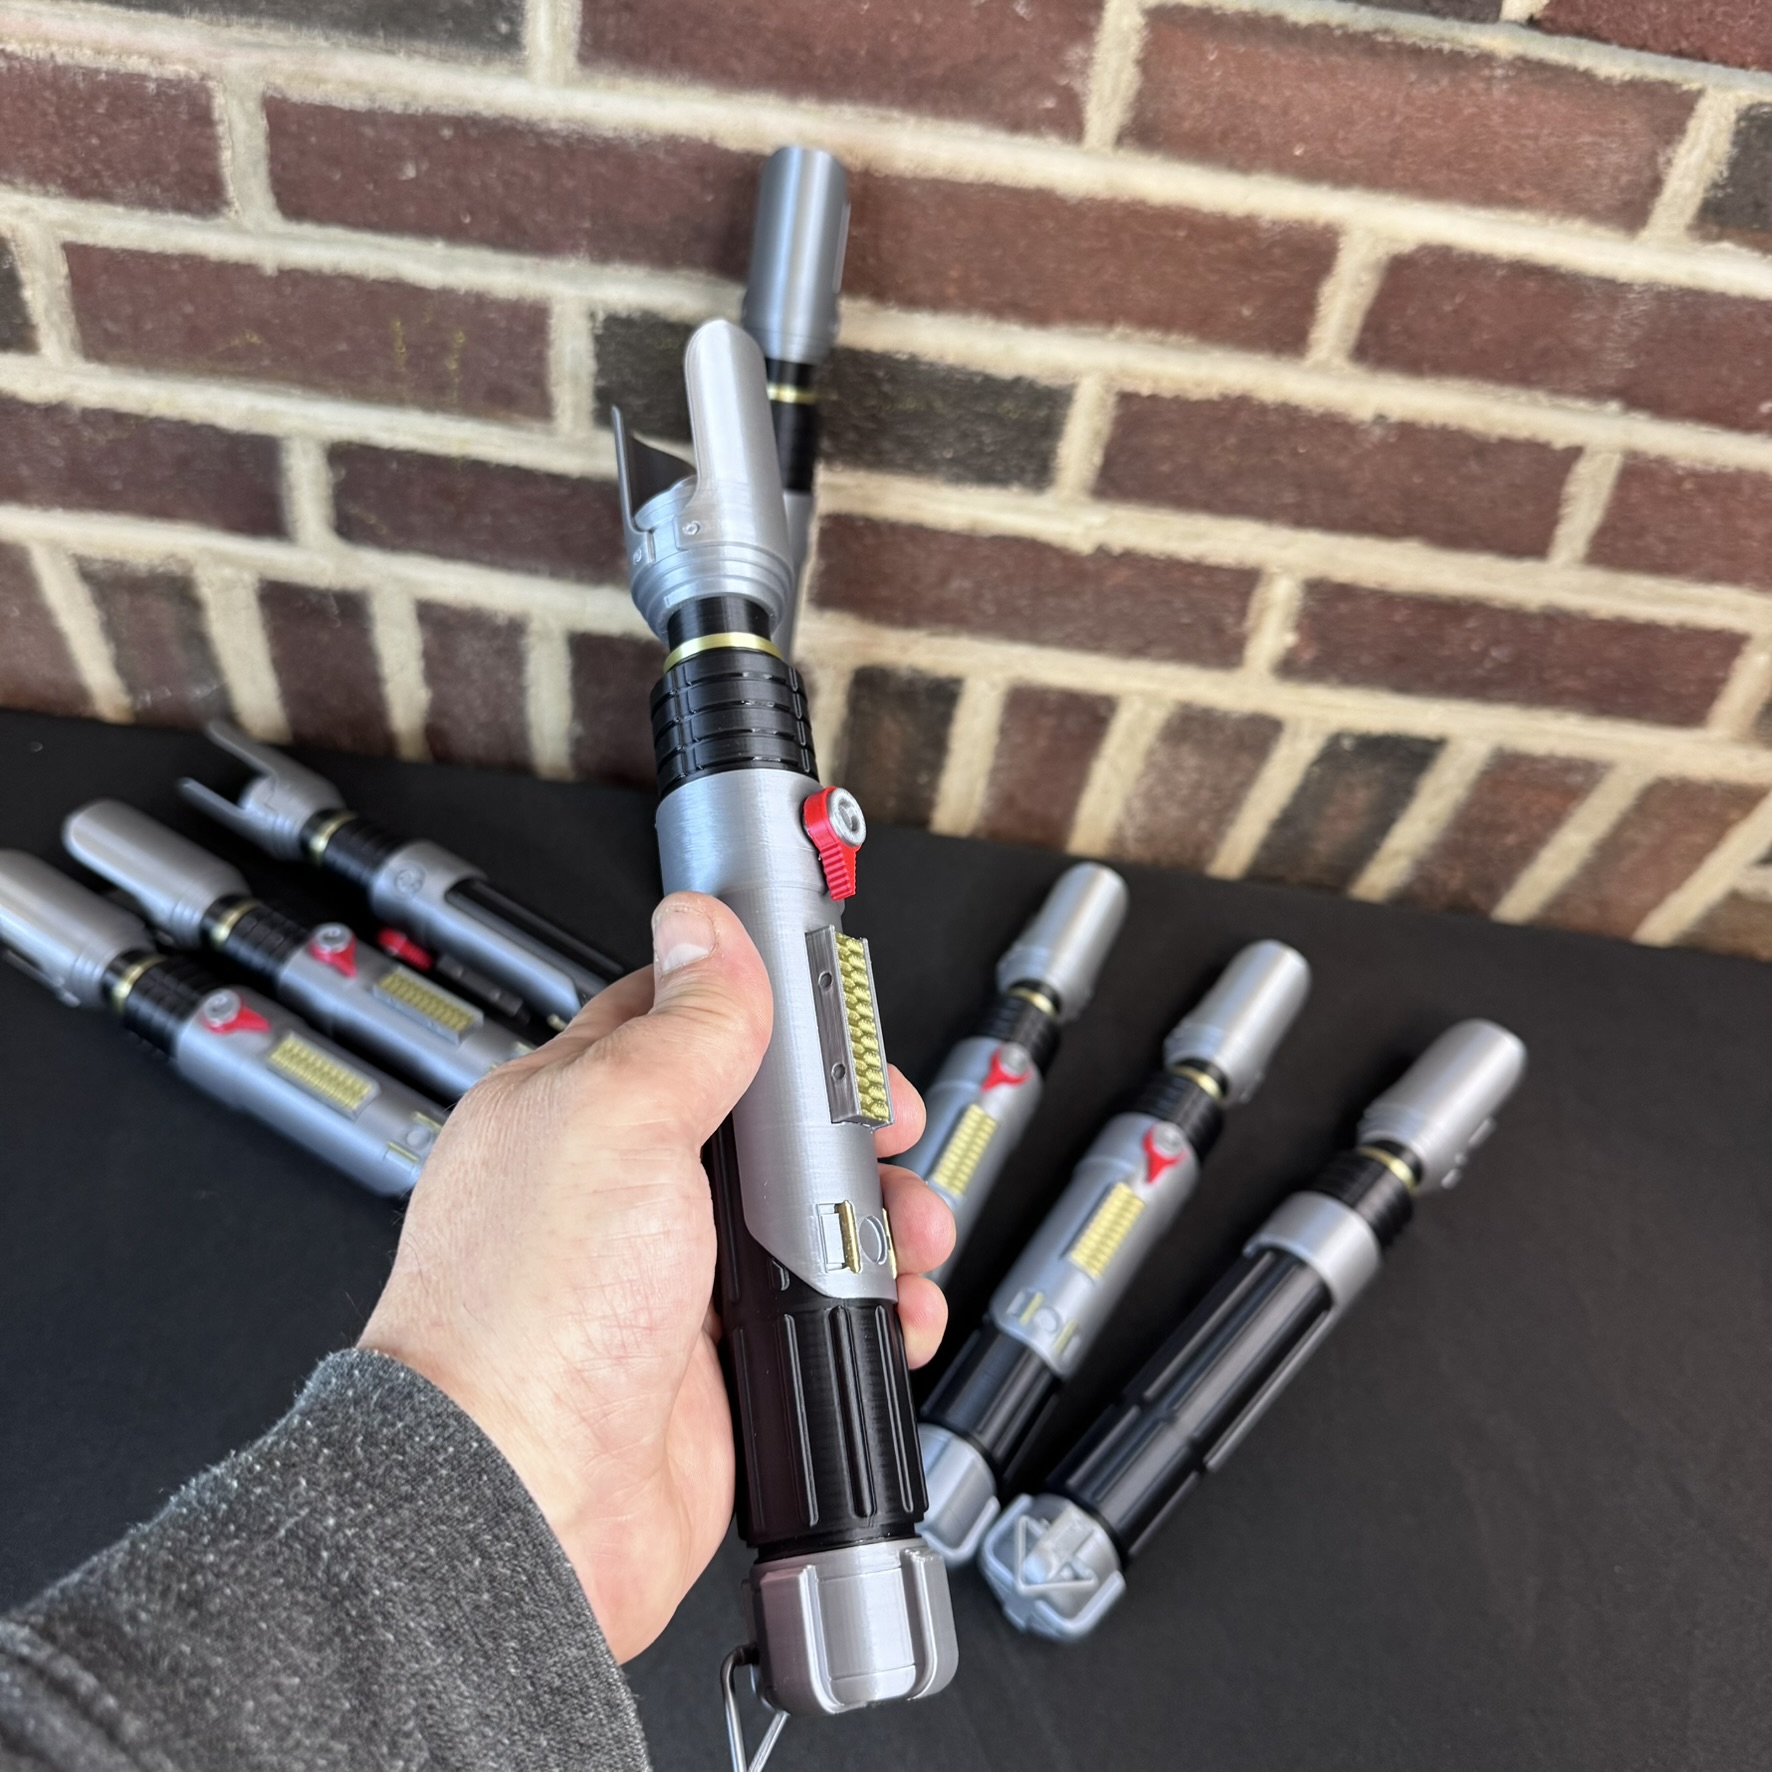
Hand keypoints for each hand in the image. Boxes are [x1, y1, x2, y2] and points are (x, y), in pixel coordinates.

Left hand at [360, 892, 953, 1662]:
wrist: (529, 1504)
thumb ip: (682, 1027)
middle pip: (770, 1122)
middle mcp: (626, 1188)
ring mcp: (675, 1278)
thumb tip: (705, 929)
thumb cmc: (528, 1318)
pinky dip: (876, 1310)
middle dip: (849, 1128)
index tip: (837, 1016)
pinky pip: (821, 1313)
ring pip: (808, 1219)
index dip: (773, 1008)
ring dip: (880, 1221)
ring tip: (910, 1235)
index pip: (689, 1017)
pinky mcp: (722, 1360)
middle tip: (888, 1134)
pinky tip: (892, 1312)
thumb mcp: (616, 1123)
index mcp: (581, 1107)